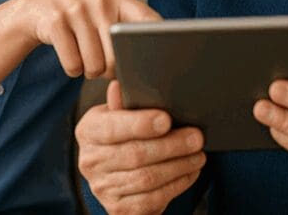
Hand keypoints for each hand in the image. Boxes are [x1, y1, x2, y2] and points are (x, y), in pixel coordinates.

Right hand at [11, 0, 158, 78]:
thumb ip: (130, 29)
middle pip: (118, 57)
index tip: (156, 65)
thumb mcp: (107, 13)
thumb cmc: (81, 18)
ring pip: (95, 66)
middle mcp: (100, 0)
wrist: (36, 7)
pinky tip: (69, 55)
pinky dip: (72, 69)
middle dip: (111, 71)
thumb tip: (153, 64)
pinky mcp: (55, 21)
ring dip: (90, 71)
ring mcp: (76, 9)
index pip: (149, 23)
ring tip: (85, 57)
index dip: (155, 46)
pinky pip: (73, 65)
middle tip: (103, 64)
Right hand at [77, 80, 205, 214]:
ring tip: (199, 155)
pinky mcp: (119, 209)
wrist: (116, 173)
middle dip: (171, 146)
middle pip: (135, 155)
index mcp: (88, 131)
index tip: (167, 120)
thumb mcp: (119, 113)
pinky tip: (190, 172)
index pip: (112, 127)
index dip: (140, 124)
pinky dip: (176, 185)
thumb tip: (120, 85)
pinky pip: (152, 199)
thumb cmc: (123, 134)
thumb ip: (124, 102)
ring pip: (146, 179)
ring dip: (179, 166)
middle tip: (197, 138)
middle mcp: (90, 161)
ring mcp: (103, 188)